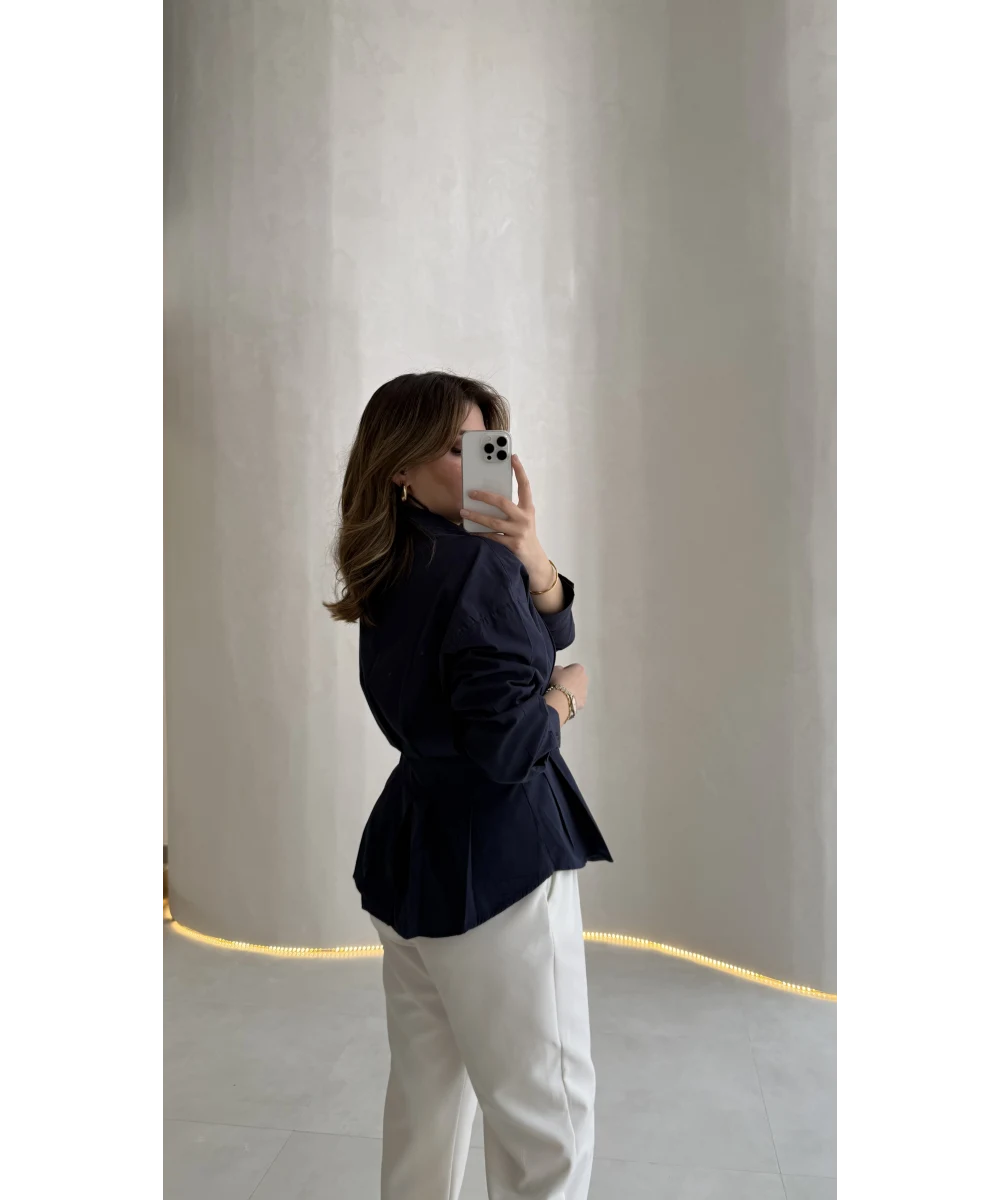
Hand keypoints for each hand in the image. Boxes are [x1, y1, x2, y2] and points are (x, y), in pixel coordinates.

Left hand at [459, 455, 552, 590]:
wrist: (534, 560)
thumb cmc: (523, 534)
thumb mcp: (522, 519)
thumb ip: (510, 508)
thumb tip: (486, 497)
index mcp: (528, 508)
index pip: (525, 486)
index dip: (519, 470)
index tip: (512, 457)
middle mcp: (525, 518)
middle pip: (503, 502)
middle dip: (485, 496)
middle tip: (471, 492)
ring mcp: (519, 532)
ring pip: (493, 521)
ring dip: (476, 516)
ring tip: (463, 511)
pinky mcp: (512, 545)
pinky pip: (491, 537)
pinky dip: (479, 533)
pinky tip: (469, 530)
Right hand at [549, 663, 587, 713]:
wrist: (561, 699)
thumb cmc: (557, 681)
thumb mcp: (554, 670)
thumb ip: (559, 668)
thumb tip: (561, 671)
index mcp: (579, 668)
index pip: (572, 667)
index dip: (565, 672)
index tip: (559, 676)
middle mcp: (585, 678)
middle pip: (577, 678)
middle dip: (570, 681)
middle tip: (560, 685)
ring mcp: (585, 690)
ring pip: (578, 689)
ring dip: (572, 690)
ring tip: (562, 694)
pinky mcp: (583, 701)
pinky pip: (577, 699)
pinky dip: (572, 699)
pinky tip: (565, 700)